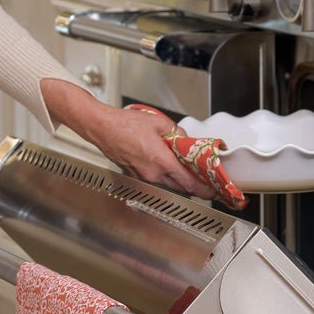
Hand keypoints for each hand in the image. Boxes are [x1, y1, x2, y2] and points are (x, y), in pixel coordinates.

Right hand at [126, 105, 246, 210]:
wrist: (102, 128)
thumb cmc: (124, 125)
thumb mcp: (158, 122)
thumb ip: (176, 132)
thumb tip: (184, 139)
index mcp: (161, 161)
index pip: (188, 182)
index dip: (203, 189)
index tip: (212, 192)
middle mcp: (152, 173)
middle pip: (179, 187)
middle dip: (193, 186)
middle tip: (203, 181)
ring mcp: (142, 176)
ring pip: (167, 183)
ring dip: (178, 180)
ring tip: (186, 171)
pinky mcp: (135, 174)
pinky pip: (155, 179)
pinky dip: (164, 175)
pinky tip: (166, 165)